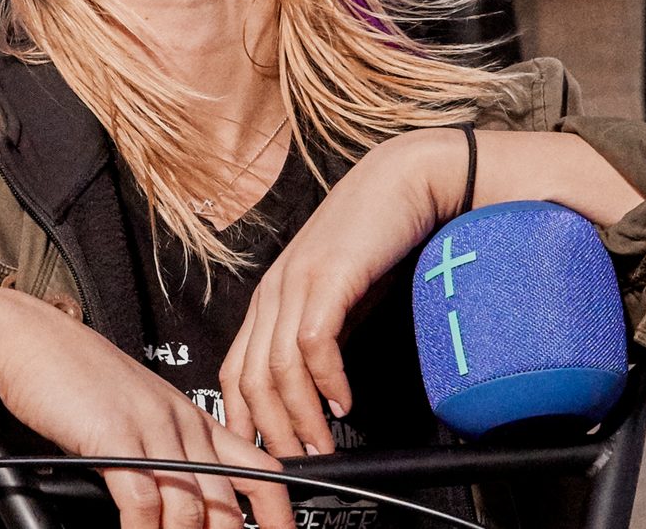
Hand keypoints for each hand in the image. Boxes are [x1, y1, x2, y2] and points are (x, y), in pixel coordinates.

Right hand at [0, 292, 294, 528]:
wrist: (29, 340)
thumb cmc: (72, 378)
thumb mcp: (134, 412)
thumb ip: (163, 450)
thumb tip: (178, 502)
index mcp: (191, 418)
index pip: (258, 469)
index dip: (279, 512)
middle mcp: (180, 424)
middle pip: (227, 501)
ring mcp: (152, 429)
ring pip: (191, 509)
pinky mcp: (116, 438)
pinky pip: (145, 503)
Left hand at [218, 129, 450, 457]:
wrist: (409, 179)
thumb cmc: (379, 235)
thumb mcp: (342, 296)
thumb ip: (326, 335)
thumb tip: (323, 390)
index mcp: (271, 296)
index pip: (236, 369)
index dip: (246, 418)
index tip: (266, 454)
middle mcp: (275, 290)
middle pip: (250, 377)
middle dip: (270, 431)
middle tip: (294, 465)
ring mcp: (297, 281)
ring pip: (278, 368)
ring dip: (300, 418)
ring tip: (320, 447)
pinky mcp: (329, 276)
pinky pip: (314, 344)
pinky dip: (328, 382)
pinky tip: (344, 404)